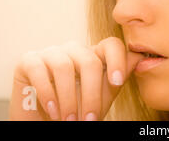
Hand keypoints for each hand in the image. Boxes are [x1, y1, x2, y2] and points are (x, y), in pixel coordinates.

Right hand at [8, 37, 143, 119]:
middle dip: (91, 94)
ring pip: (64, 66)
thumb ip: (117, 77)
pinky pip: (39, 69)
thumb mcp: (101, 97)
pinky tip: (52, 110)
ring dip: (68, 99)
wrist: (45, 124)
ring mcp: (50, 53)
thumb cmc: (76, 111)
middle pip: (89, 60)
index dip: (117, 60)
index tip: (117, 82)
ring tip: (69, 120)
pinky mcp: (28, 61)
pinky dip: (47, 93)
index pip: (111, 44)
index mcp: (94, 55)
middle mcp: (73, 50)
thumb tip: (140, 57)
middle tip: (89, 120)